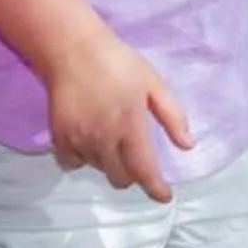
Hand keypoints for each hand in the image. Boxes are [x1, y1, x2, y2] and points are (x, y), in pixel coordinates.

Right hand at [44, 30, 192, 202]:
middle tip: (135, 154)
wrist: (73, 50)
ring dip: (109, 163)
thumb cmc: (118, 63)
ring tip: (110, 137)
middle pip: (120, 177)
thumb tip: (188, 146)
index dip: (156, 188)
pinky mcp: (59, 137)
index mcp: (130, 125)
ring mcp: (79, 139)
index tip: (165, 197)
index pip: (144, 169)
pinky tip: (88, 141)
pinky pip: (72, 163)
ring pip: (98, 170)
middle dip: (132, 174)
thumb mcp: (153, 82)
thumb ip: (172, 116)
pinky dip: (83, 159)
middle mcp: (104, 138)